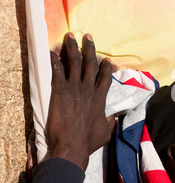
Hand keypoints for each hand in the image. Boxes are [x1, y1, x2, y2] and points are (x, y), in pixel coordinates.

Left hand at [46, 32, 114, 170]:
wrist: (72, 146)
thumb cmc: (88, 141)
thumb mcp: (105, 132)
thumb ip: (109, 122)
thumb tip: (114, 118)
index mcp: (100, 99)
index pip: (105, 78)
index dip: (106, 67)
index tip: (106, 59)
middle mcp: (89, 90)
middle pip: (91, 64)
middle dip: (90, 48)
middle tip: (87, 36)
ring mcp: (75, 89)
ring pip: (75, 63)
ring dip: (73, 48)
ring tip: (70, 36)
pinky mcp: (60, 91)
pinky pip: (57, 71)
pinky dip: (55, 60)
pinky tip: (52, 52)